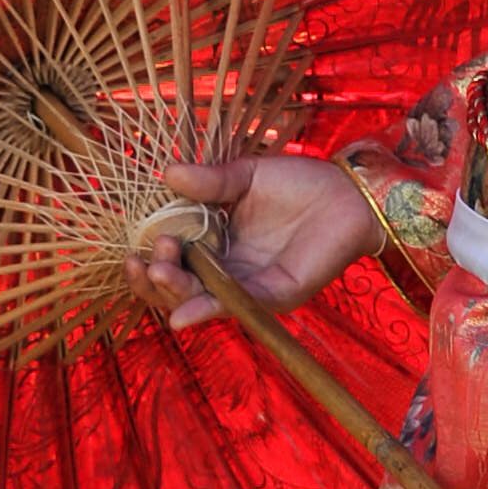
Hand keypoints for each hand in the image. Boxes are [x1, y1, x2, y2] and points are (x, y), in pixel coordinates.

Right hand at [128, 152, 377, 331]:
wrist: (347, 192)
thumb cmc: (299, 183)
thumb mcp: (246, 175)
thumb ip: (210, 181)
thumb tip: (167, 174)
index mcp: (215, 240)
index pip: (172, 259)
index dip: (150, 257)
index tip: (140, 243)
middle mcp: (227, 268)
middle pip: (179, 287)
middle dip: (157, 279)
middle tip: (151, 258)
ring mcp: (249, 285)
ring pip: (201, 301)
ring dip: (175, 292)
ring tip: (159, 271)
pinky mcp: (275, 295)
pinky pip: (238, 306)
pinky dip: (208, 310)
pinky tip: (183, 313)